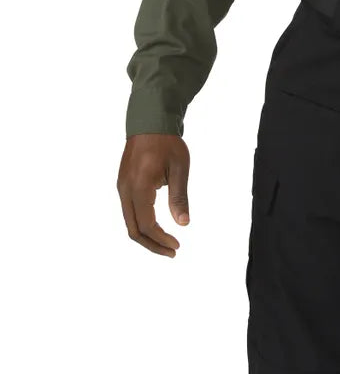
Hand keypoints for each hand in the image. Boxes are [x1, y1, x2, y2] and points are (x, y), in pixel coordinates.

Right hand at [117, 134, 190, 256]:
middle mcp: (125, 191)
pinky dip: (141, 223)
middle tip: (172, 251)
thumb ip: (179, 197)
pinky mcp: (124, 184)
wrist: (150, 121)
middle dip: (152, 244)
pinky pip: (129, 211)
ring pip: (129, 222)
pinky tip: (156, 226)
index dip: (161, 239)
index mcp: (138, 188)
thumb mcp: (179, 169)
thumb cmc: (167, 143)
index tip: (177, 246)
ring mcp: (122, 188)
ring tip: (166, 243)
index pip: (147, 225)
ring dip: (146, 235)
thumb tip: (184, 224)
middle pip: (134, 229)